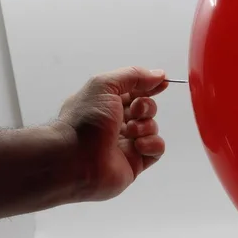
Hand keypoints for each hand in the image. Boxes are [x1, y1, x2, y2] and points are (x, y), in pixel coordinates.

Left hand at [55, 67, 168, 201]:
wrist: (74, 158)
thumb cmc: (85, 120)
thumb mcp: (105, 85)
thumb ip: (133, 75)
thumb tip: (159, 75)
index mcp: (105, 104)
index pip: (134, 91)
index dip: (148, 85)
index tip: (163, 83)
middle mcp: (115, 123)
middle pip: (146, 109)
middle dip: (145, 107)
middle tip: (135, 111)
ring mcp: (126, 143)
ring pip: (152, 128)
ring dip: (146, 126)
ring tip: (130, 132)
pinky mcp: (135, 162)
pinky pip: (156, 149)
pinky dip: (152, 144)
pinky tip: (138, 146)